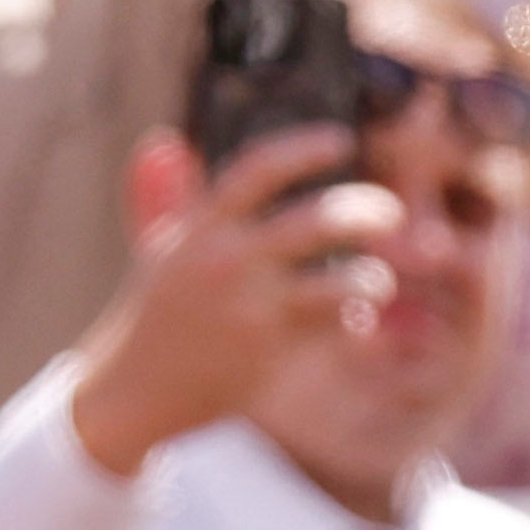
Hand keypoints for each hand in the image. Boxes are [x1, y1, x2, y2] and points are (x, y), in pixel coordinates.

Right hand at [66, 125, 404, 476]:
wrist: (139, 389)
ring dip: (370, 277)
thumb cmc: (158, 313)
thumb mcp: (157, 248)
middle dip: (362, 212)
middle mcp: (226, 260)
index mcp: (200, 226)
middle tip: (391, 212)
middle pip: (312, 222)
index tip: (341, 140)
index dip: (302, 150)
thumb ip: (165, 194)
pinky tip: (359, 319)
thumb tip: (167, 142)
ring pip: (335, 283)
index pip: (256, 170)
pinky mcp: (269, 351)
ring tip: (379, 278)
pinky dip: (352, 319)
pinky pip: (331, 326)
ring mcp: (250, 307)